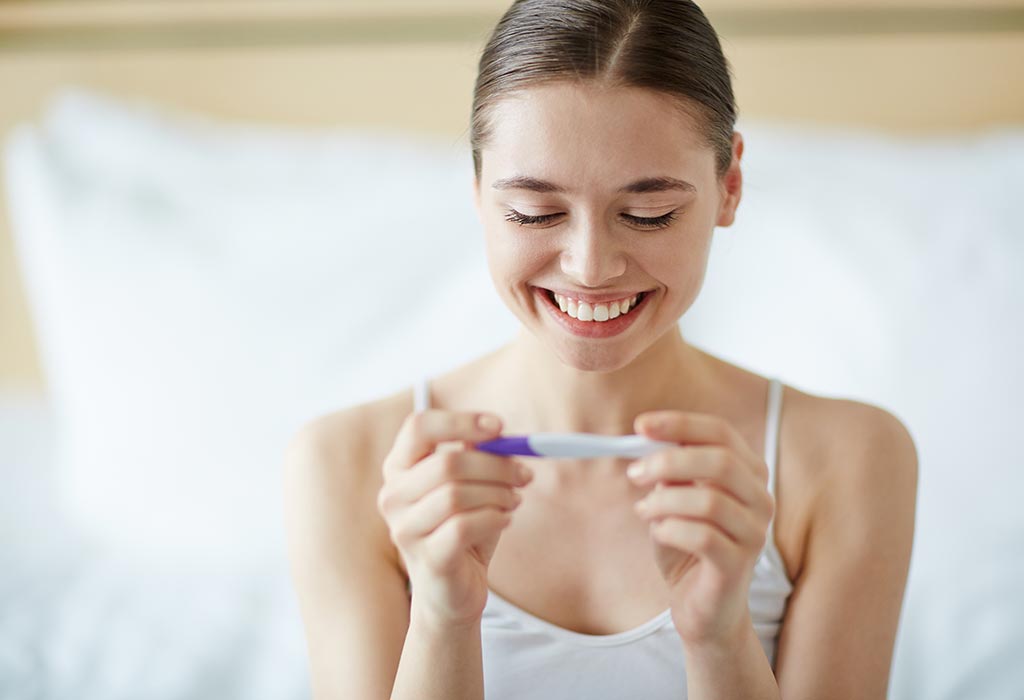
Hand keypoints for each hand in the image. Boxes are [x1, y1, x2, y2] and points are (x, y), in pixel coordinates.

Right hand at [377, 409, 532, 627]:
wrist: (454, 592)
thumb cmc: (462, 531)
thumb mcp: (470, 486)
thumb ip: (477, 455)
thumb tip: (499, 432)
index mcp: (399, 468)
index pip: (419, 426)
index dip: (461, 422)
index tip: (499, 426)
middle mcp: (393, 496)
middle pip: (447, 463)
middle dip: (496, 465)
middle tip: (524, 473)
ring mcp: (405, 529)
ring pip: (457, 495)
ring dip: (498, 494)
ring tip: (514, 500)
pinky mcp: (427, 558)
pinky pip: (465, 526)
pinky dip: (494, 518)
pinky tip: (505, 521)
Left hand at [627, 411, 773, 646]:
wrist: (701, 607)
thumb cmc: (686, 546)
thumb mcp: (672, 500)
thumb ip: (668, 472)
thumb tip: (647, 442)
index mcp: (747, 473)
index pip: (721, 433)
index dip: (680, 423)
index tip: (640, 425)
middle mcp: (760, 499)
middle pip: (721, 461)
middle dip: (669, 461)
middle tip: (634, 472)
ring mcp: (755, 533)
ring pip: (709, 500)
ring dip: (664, 501)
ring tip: (644, 511)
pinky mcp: (739, 565)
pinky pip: (702, 536)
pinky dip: (669, 529)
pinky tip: (659, 533)